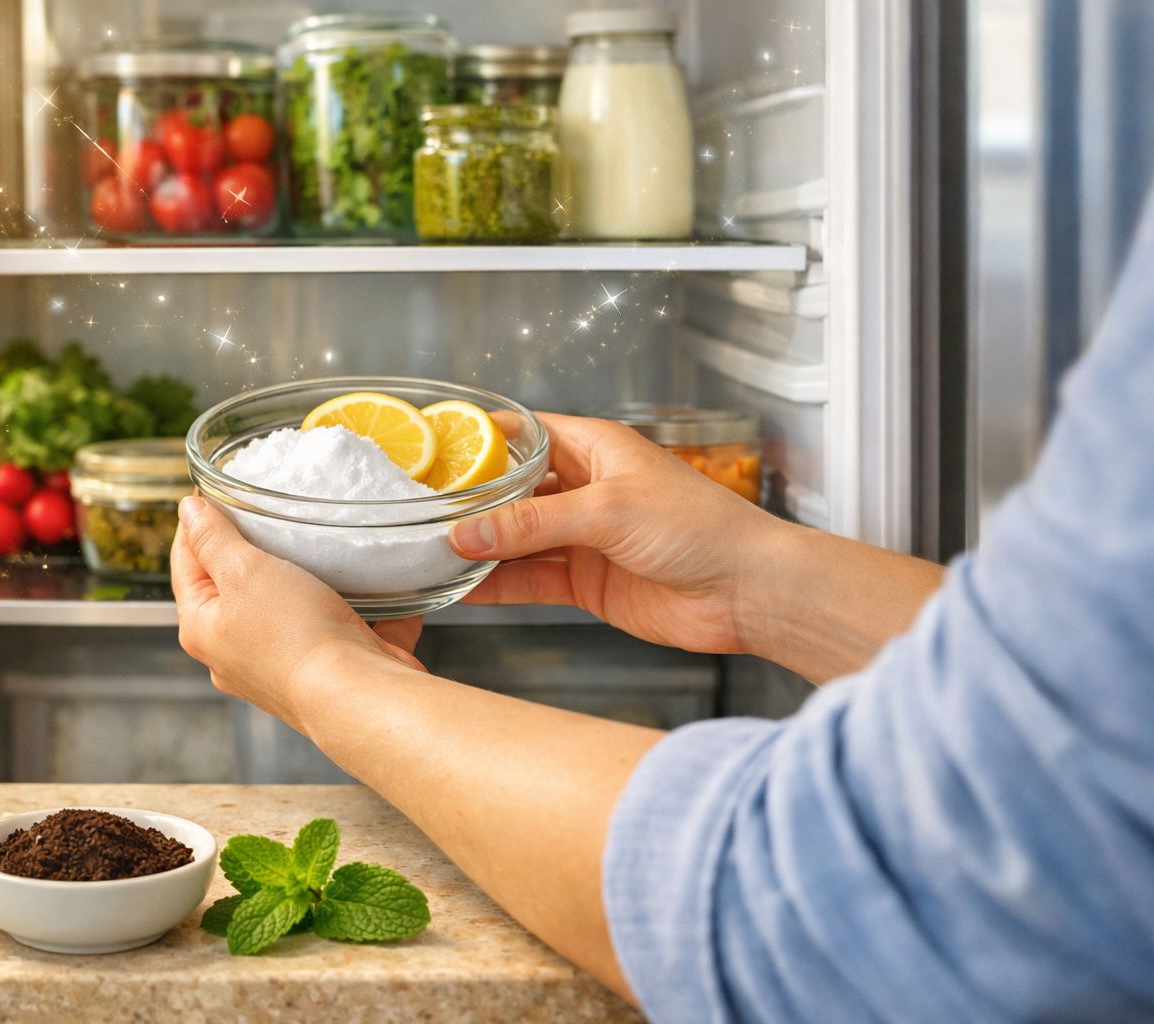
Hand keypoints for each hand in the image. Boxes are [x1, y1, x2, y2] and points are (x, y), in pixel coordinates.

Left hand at [171, 494, 424, 730]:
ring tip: (321, 540)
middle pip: (237, 586)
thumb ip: (214, 539)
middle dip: (255, 548)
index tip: (212, 490)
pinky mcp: (331, 667)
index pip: (186, 563)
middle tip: (268, 510)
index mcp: (204, 629)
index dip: (196, 523)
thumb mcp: (244, 571)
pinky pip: (344, 624)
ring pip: (292, 605)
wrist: (358, 694)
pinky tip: (374, 578)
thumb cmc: (294, 635)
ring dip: (309, 575)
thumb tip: (188, 512)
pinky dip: (359, 603)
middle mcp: (237, 653)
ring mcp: (284, 663)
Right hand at [451, 412, 788, 654]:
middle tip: (421, 510)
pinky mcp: (587, 582)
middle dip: (470, 501)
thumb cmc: (702, 529)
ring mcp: (585, 538)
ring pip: (516, 539)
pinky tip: (464, 589)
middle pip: (512, 490)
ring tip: (429, 553)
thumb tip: (469, 531)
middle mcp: (586, 489)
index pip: (527, 432)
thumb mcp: (608, 512)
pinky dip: (498, 585)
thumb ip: (533, 524)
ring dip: (478, 547)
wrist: (747, 593)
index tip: (437, 445)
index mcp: (597, 449)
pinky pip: (531, 580)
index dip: (482, 437)